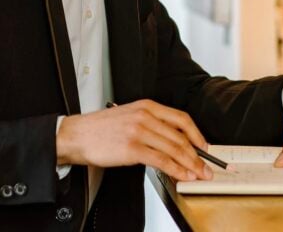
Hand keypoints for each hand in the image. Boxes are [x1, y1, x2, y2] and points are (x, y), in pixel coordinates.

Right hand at [56, 99, 212, 181]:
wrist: (76, 135)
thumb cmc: (100, 128)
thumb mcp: (129, 115)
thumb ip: (151, 123)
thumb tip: (172, 141)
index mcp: (147, 106)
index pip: (181, 118)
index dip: (196, 134)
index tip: (204, 146)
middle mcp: (146, 116)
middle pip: (180, 136)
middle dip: (197, 154)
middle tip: (206, 166)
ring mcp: (139, 131)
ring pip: (173, 149)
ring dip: (190, 164)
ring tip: (198, 174)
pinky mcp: (132, 148)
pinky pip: (161, 160)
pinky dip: (175, 169)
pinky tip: (181, 175)